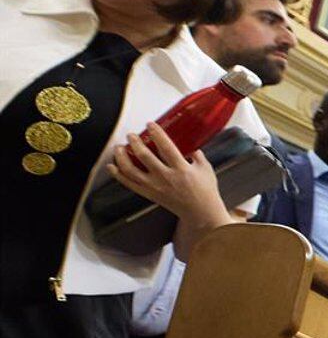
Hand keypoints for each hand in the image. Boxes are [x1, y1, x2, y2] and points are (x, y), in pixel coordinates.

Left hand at [109, 125, 225, 226]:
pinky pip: (129, 184)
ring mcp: (155, 187)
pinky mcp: (149, 194)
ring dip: (122, 157)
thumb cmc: (206, 190)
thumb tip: (190, 145)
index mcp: (181, 169)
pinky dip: (118, 175)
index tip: (150, 125)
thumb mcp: (206, 169)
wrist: (200, 212)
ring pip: (131, 170)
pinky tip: (111, 166)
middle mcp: (166, 177)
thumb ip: (197, 155)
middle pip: (144, 157)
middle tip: (131, 135)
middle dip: (135, 143)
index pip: (166, 147)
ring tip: (119, 148)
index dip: (156, 134)